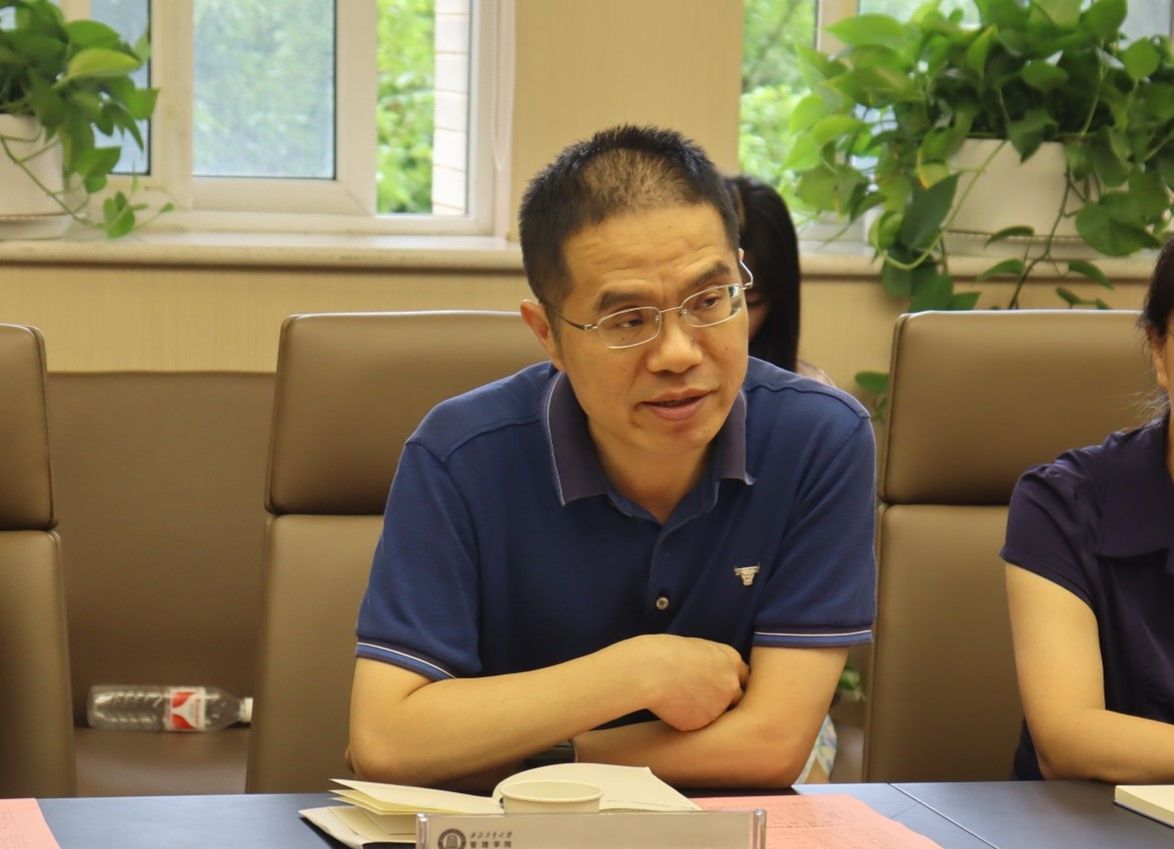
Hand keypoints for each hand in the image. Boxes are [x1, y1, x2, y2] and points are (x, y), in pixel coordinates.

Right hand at [626, 635, 747, 730]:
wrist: (649, 671)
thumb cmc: (664, 652)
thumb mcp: (695, 646)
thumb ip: (711, 660)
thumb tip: (711, 670)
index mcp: (730, 659)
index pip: (743, 674)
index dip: (729, 679)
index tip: (716, 682)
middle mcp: (731, 684)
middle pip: (737, 697)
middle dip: (724, 699)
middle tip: (701, 694)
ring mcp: (720, 706)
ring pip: (719, 713)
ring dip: (708, 710)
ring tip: (683, 700)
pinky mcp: (704, 724)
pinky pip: (700, 724)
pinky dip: (690, 719)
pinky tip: (673, 708)